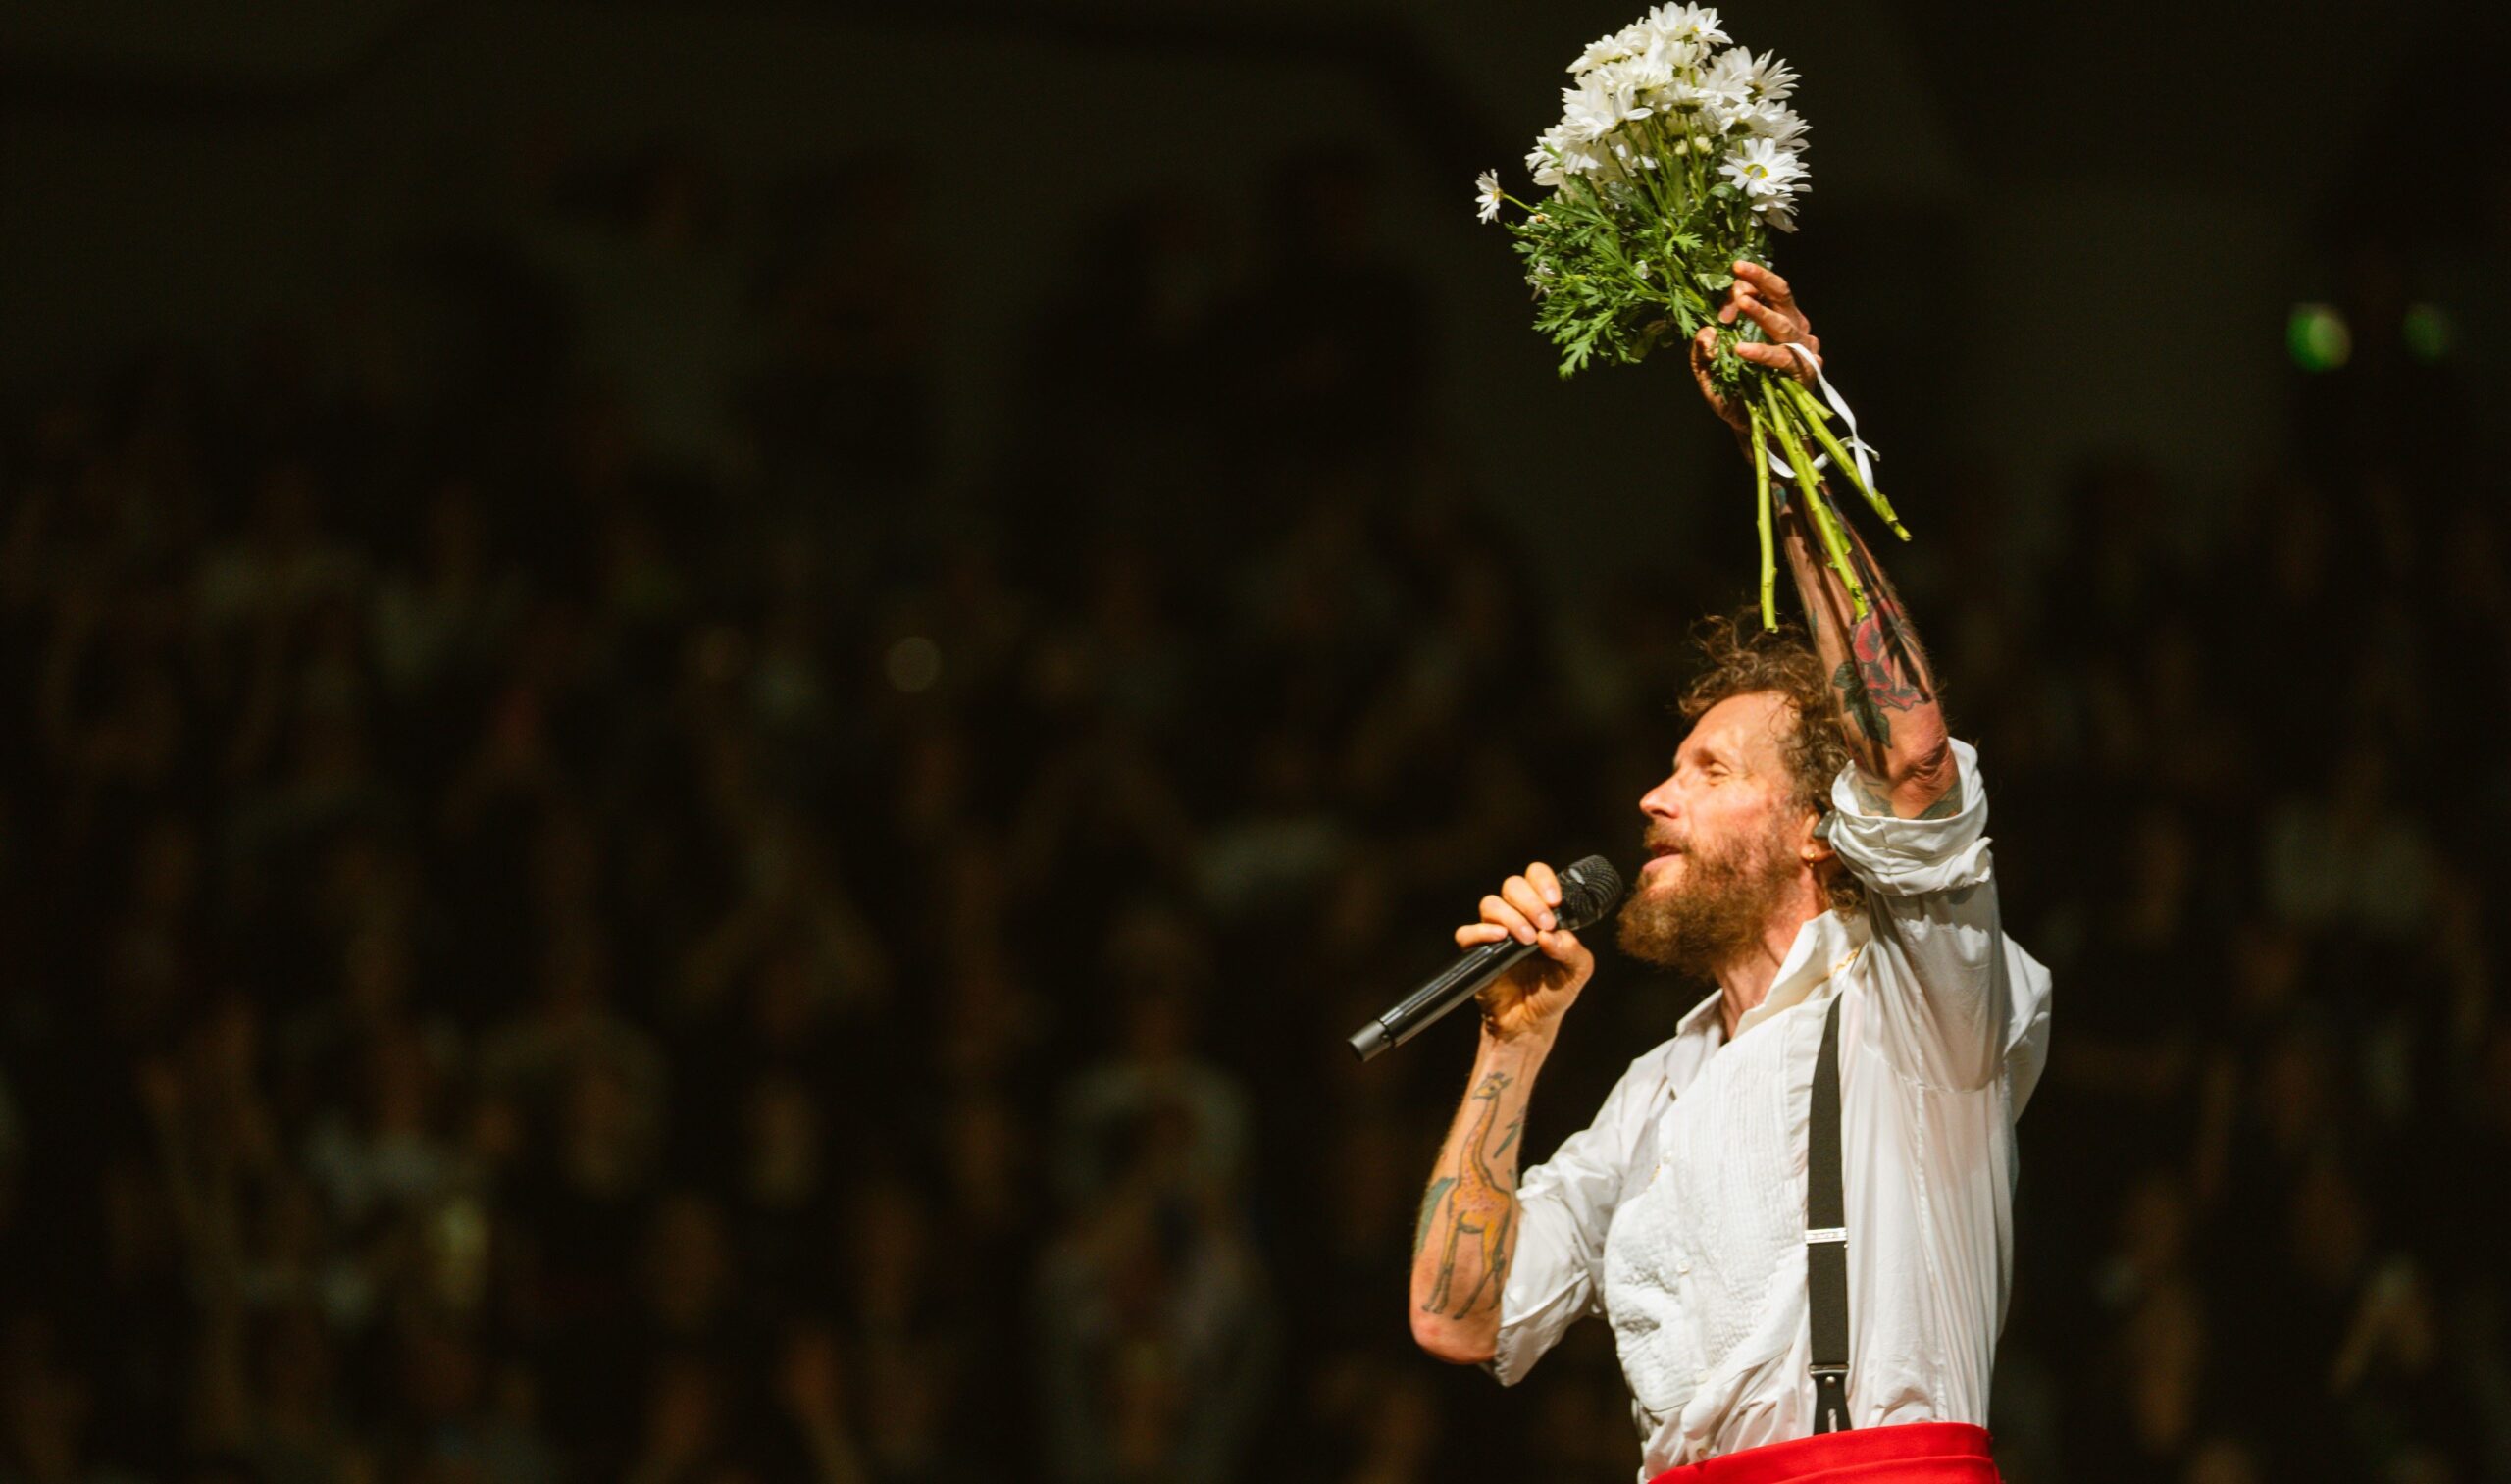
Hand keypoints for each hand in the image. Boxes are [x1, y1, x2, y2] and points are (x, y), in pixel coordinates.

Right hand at [1453, 862, 1594, 1041]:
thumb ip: (1572, 950)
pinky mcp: (1476, 952)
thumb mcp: (1577, 971)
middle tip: (1545, 924)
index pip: (1536, 877)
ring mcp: (1494, 932)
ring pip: (1490, 903)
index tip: (1555, 901)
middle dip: (1530, 901)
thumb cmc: (1555, 991)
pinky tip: (1500, 940)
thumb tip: (1552, 935)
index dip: (1544, 881)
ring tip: (1528, 941)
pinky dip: (1481, 932)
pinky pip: (1467, 932)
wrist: (1532, 1023)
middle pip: (1512, 885)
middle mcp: (1516, 916)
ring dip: (1511, 917)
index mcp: (1542, 912)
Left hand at [1689, 261, 1820, 430]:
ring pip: (1784, 323)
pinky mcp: (1805, 371)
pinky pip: (1784, 358)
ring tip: (1739, 304)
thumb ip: (1702, 354)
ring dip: (1760, 312)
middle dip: (1760, 278)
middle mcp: (1792, 328)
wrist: (1756, 429)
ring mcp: (1802, 348)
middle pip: (1781, 294)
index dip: (1744, 285)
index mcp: (1773, 320)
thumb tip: (1705, 332)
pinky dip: (1763, 353)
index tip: (1725, 289)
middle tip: (1738, 268)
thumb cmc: (1736, 395)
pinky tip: (1742, 350)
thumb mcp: (1710, 374)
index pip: (1763, 291)